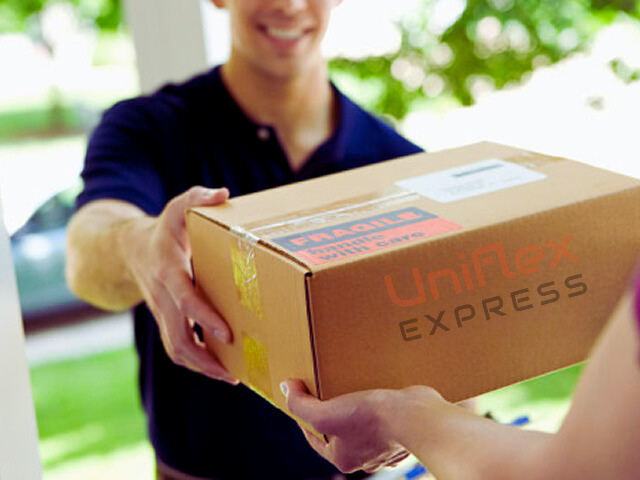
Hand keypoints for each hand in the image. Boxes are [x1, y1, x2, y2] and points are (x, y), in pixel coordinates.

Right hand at [121, 186, 237, 383]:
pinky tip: (223, 366)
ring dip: (202, 367)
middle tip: (235, 371)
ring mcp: (162, 313)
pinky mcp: (166, 321)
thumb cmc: (164, 229)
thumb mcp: (178, 208)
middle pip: (178, 339)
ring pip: (176, 349)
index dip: (204, 317)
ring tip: (232, 376)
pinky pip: (178, 348)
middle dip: (204, 358)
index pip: (185, 300)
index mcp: (169, 271)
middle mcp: (163, 298)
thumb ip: (198, 197)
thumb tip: (223, 194)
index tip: (227, 333)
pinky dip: (198, 361)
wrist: (130, 249)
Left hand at [281, 380, 429, 473]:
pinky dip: (379, 404)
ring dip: (356, 406)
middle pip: (339, 431)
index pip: (314, 439)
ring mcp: (385, 445)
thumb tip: (286, 389)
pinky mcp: (401, 430)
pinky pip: (385, 417)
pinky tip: (377, 388)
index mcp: (343, 459)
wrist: (417, 417)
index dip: (303, 417)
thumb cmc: (371, 420)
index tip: (301, 397)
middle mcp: (365, 457)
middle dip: (332, 410)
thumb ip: (300, 405)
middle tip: (327, 388)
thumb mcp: (325, 413)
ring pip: (362, 424)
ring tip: (351, 384)